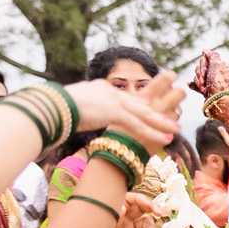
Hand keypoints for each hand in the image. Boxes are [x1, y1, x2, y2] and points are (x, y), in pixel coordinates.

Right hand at [64, 73, 181, 152]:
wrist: (51, 106)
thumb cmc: (55, 108)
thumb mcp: (74, 105)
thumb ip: (86, 106)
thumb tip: (86, 113)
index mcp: (101, 89)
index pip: (125, 99)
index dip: (138, 106)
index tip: (150, 108)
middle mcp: (111, 92)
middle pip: (139, 103)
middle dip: (157, 109)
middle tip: (171, 115)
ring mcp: (114, 101)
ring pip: (144, 113)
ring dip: (161, 122)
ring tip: (177, 128)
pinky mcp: (115, 112)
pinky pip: (139, 125)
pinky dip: (154, 132)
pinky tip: (167, 138)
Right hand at [190, 51, 228, 125]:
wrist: (218, 101)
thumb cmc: (218, 82)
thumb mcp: (217, 64)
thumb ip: (212, 55)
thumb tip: (205, 50)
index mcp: (221, 66)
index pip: (205, 59)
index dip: (203, 64)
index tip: (207, 70)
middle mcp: (216, 73)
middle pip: (199, 67)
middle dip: (200, 74)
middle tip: (205, 80)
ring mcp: (210, 82)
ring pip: (196, 76)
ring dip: (198, 82)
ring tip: (203, 88)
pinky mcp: (205, 90)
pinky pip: (195, 84)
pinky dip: (193, 85)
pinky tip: (189, 84)